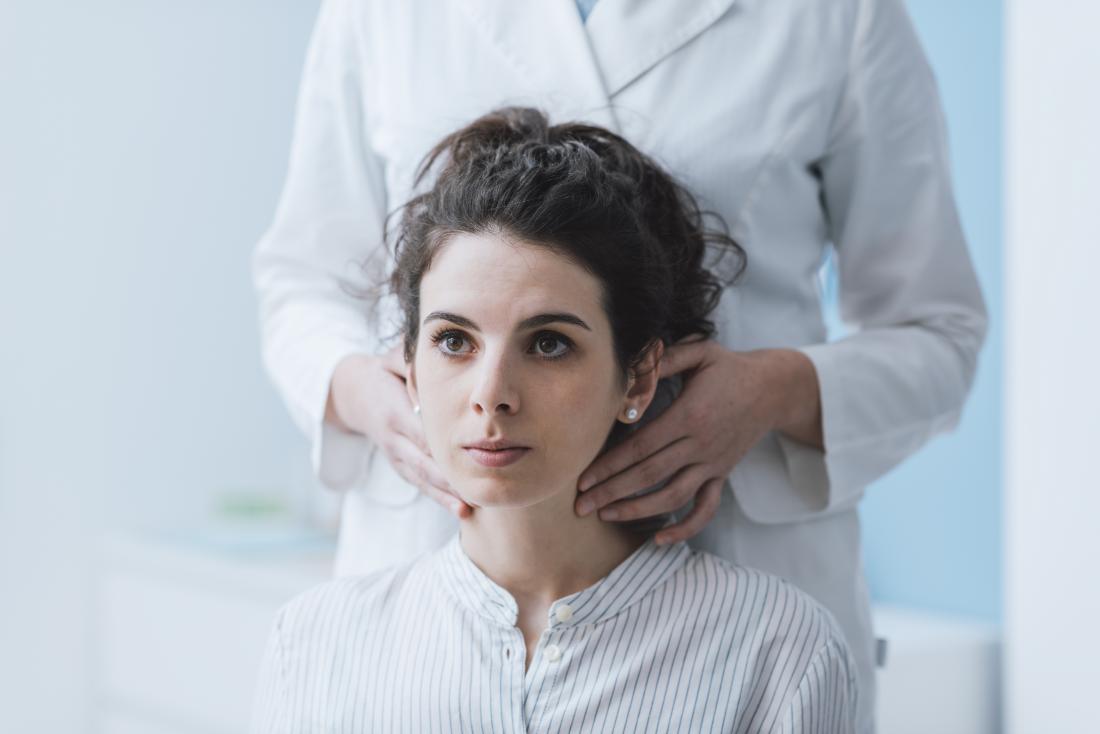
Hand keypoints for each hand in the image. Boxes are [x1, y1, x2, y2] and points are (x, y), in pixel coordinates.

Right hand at [327, 346, 473, 518]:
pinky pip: (419, 484)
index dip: (443, 447)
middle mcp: (393, 438)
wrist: (353, 394)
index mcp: (394, 412)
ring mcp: (394, 454)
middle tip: (476, 492)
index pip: (421, 433)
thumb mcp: (393, 360)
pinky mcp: (398, 464)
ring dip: (445, 496)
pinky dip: (439, 498)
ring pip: (422, 478)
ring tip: (469, 510)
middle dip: (448, 479)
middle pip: (423, 462)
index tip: (469, 457)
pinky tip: (460, 511)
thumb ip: (411, 364)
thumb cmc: (383, 372)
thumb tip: (434, 368)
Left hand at [574, 339, 817, 543]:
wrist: (773, 389)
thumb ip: (662, 361)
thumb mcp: (698, 353)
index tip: (584, 479)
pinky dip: (685, 527)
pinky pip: (706, 508)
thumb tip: (627, 374)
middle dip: (612, 492)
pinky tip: (660, 539)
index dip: (610, 464)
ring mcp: (713, 464)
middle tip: (581, 506)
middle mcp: (700, 444)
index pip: (641, 446)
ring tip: (607, 516)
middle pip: (649, 475)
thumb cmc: (728, 368)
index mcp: (689, 415)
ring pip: (673, 496)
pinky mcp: (722, 475)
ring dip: (638, 510)